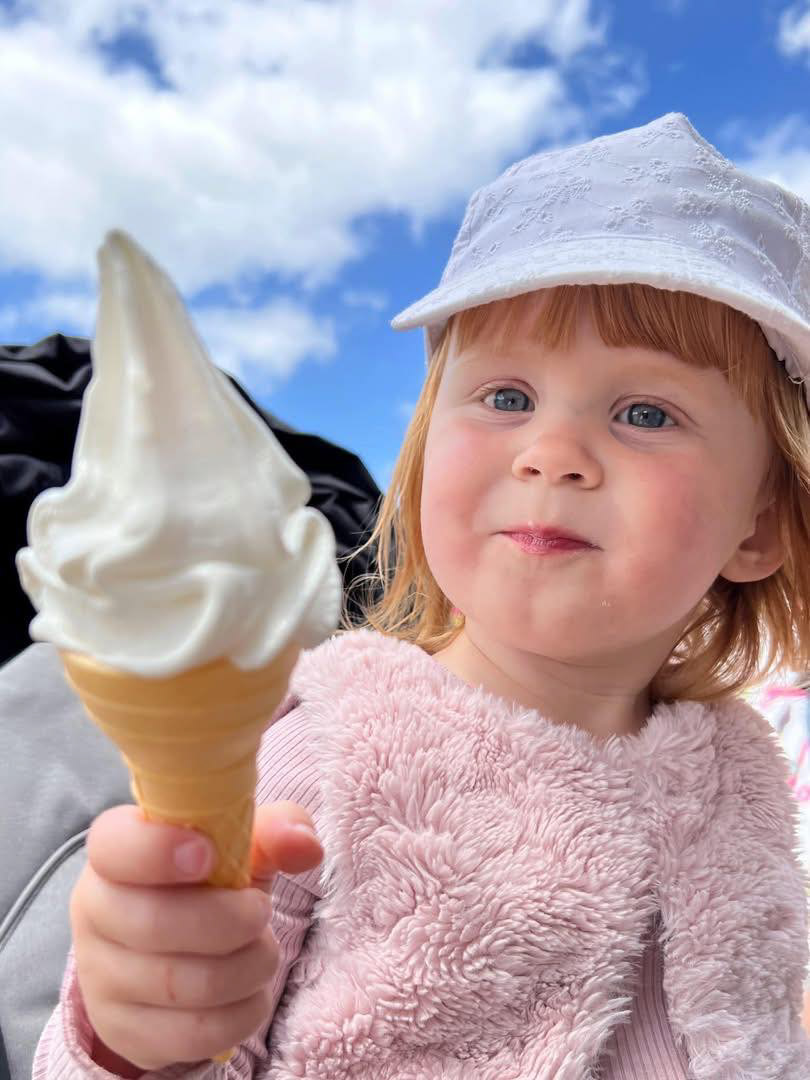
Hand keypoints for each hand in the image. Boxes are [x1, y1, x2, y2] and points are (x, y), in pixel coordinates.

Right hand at [70, 802, 322, 1073]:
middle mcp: (95, 913)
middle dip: (229, 921)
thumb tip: (303, 845)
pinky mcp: (125, 1031)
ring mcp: (102, 977)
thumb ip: (273, 830)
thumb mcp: (237, 845)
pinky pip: (189, 1034)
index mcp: (113, 855)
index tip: (208, 855)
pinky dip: (240, 1014)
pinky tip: (252, 992)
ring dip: (244, 968)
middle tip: (261, 911)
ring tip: (263, 951)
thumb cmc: (207, 883)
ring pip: (177, 984)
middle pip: (153, 923)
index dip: (158, 850)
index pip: (114, 845)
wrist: (175, 949)